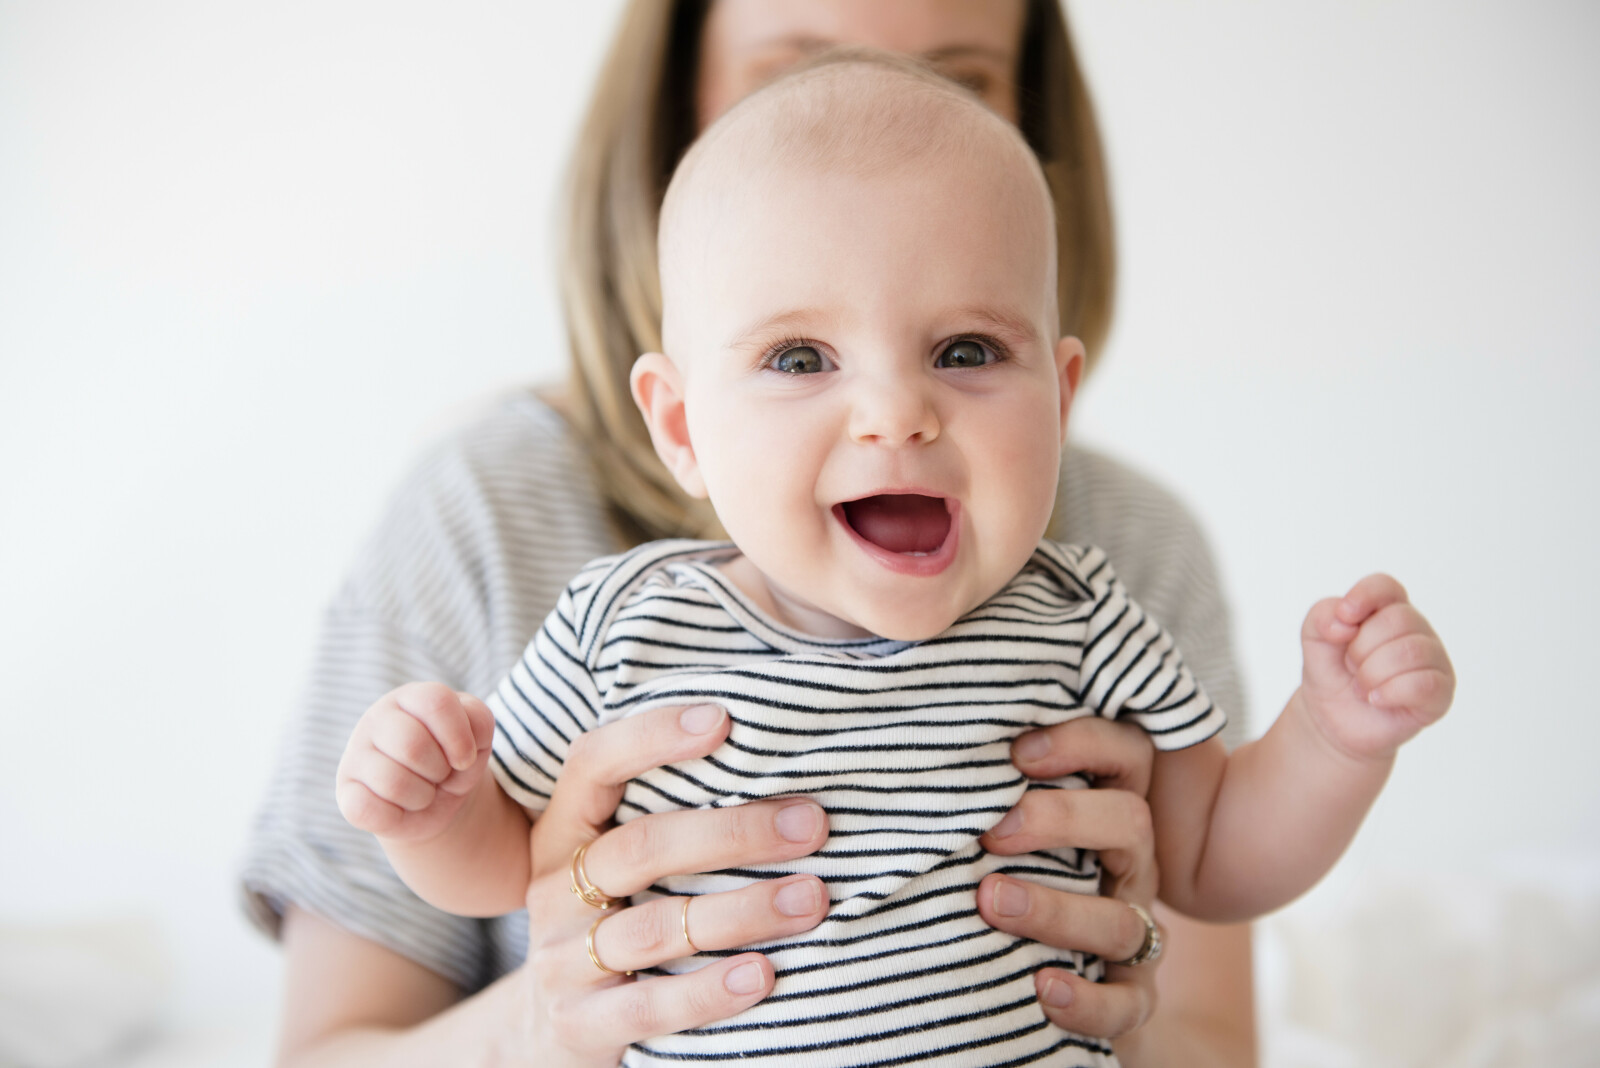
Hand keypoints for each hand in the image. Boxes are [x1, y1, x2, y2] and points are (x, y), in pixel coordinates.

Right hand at [335, 681, 494, 841]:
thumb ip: (478, 723)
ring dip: (423, 796)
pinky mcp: (346, 792)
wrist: (438, 801)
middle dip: (439, 770)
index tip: (465, 757)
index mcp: (410, 698)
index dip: (459, 736)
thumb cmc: (455, 760)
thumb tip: (459, 749)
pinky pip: (367, 809)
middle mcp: (376, 719)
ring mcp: (355, 755)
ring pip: (393, 782)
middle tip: (440, 774)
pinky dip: (397, 816)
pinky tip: (400, 807)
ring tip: (423, 790)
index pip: (436, 701)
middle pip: (412, 744)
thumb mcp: (477, 737)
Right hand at [514, 702, 829, 1066]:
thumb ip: (673, 819)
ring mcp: (561, 958)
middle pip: (642, 847)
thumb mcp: (620, 866)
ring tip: (812, 899)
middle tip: (811, 824)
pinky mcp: (580, 1023)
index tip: (723, 720)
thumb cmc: (619, 919)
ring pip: (656, 927)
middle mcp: (555, 888)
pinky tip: (763, 975)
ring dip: (743, 911)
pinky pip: (651, 1006)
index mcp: (565, 831)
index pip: (594, 764)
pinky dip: (710, 990)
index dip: (651, 736)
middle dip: (733, 833)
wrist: (553, 1029)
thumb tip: (786, 777)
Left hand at [977, 716, 1164, 1039]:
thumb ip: (976, 793)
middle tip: (991, 832)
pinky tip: (1043, 988)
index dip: (1082, 742)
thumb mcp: (996, 828)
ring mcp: (1134, 932)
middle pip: (1130, 822)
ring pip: (1124, 920)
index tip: (1016, 752)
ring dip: (1056, 911)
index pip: (1124, 753)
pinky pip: (1127, 1005)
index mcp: (1103, 809)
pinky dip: (1088, 1000)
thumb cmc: (997, 872)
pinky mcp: (1130, 997)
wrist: (1026, 975)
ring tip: (991, 902)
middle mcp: (1129, 865)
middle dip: (1061, 821)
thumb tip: (898, 763)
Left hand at [1300, 574, 1454, 760]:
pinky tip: (1376, 699)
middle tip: (1351, 666)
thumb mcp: (1314, 637)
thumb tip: (1345, 622)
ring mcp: (1433, 661)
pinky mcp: (1439, 694)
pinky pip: (1422, 685)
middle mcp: (1417, 630)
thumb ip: (1322, 616)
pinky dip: (1389, 692)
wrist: (1333, 719)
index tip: (1345, 616)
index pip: (1386, 587)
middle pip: (1398, 619)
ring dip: (1372, 673)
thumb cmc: (1331, 671)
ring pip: (1410, 652)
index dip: (1365, 596)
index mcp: (1388, 609)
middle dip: (1361, 648)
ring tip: (1361, 686)